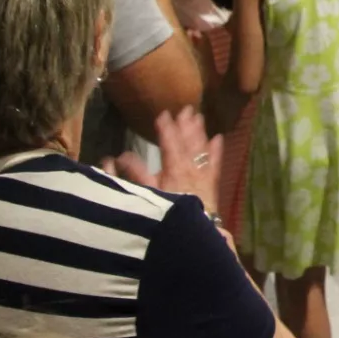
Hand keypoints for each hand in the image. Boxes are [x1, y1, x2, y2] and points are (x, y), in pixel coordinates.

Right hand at [105, 107, 222, 213]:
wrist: (191, 228)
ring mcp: (202, 173)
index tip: (163, 114)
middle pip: (187, 142)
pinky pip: (215, 163)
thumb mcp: (148, 193)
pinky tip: (219, 138)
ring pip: (201, 148)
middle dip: (185, 125)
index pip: (169, 143)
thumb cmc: (167, 210)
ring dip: (199, 133)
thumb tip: (119, 157)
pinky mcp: (212, 182)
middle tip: (186, 109)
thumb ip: (135, 173)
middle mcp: (189, 167)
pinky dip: (217, 150)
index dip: (166, 128)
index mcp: (173, 168)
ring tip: (198, 118)